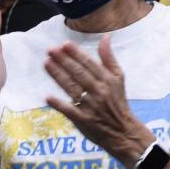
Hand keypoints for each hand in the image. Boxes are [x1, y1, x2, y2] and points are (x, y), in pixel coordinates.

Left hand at [44, 37, 146, 163]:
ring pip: (72, 88)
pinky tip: (48, 97)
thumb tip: (106, 37)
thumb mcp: (118, 78)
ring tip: (46, 63)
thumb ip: (109, 58)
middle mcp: (99, 92)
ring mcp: (91, 106)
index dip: (76, 54)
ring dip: (58, 76)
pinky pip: (70, 111)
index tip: (64, 44)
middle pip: (79, 74)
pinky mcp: (84, 120)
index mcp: (108, 80)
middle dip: (64, 61)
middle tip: (50, 50)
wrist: (123, 131)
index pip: (89, 64)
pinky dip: (59, 104)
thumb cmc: (118, 102)